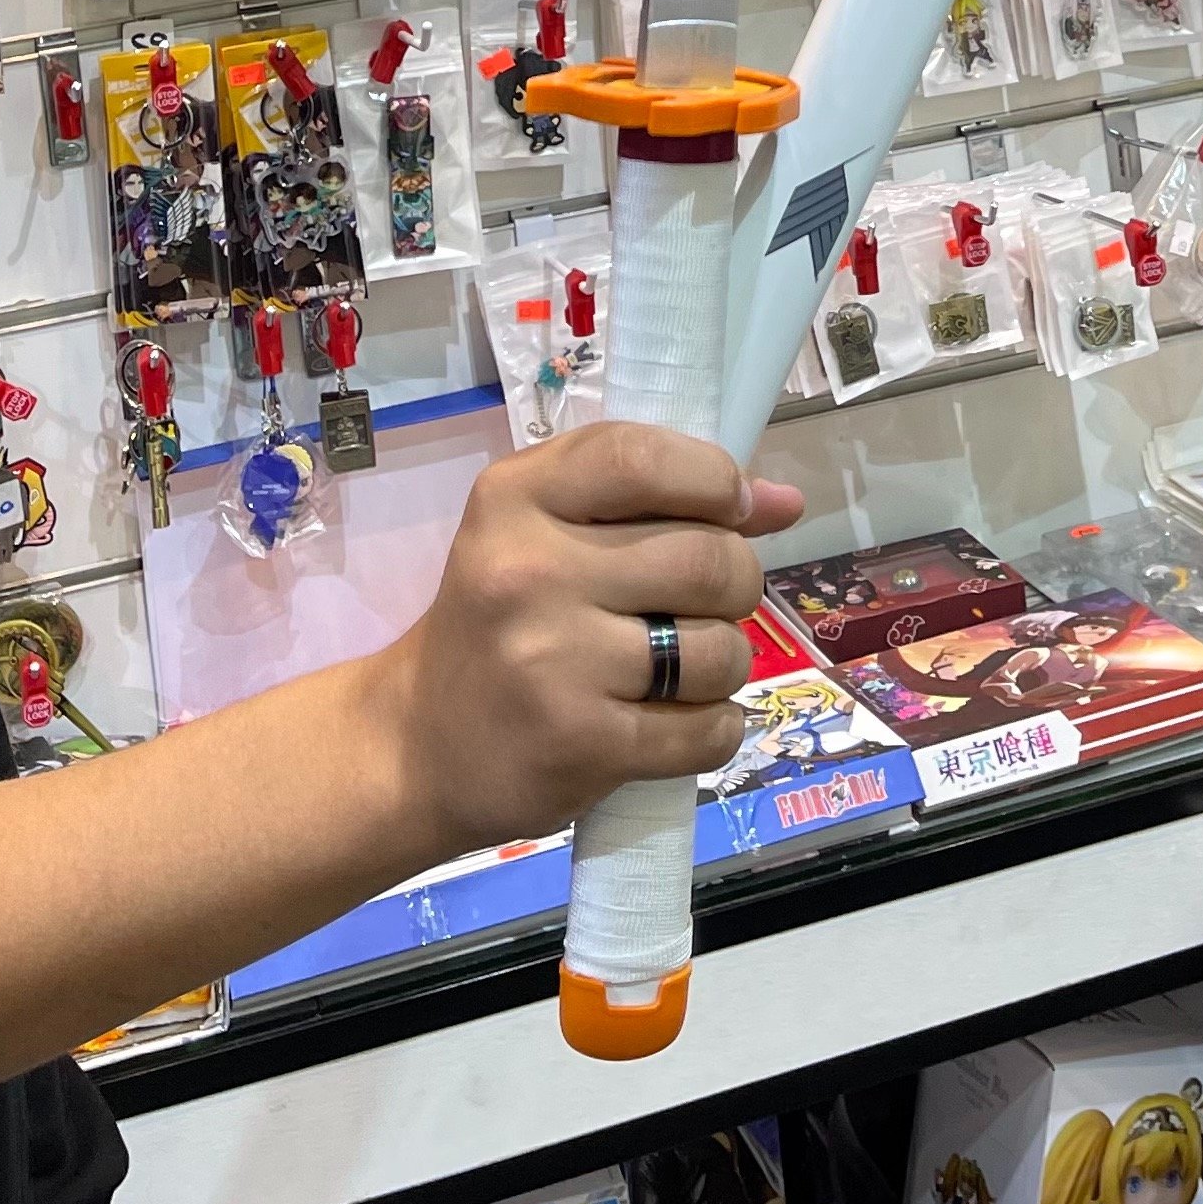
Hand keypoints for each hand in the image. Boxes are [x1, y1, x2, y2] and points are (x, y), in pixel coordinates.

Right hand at [378, 425, 804, 868]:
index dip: (715, 479)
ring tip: (682, 669)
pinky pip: (707, 731)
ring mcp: (554, 662)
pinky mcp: (580, 745)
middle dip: (735, 582)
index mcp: (516, 497)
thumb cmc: (500, 619)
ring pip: (719, 649)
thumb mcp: (546, 529)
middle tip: (705, 602)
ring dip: (724, 662)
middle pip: (707, 557)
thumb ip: (657, 498)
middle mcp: (529, 571)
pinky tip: (679, 722)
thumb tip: (784, 500)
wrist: (418, 741)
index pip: (644, 458)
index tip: (734, 508)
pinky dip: (715, 728)